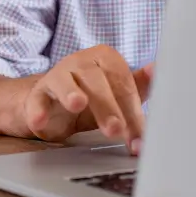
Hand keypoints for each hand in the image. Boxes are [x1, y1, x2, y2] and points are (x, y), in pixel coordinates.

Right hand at [21, 47, 153, 153]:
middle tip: (116, 130)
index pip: (123, 82)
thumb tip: (159, 70)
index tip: (139, 138)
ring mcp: (57, 75)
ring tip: (77, 104)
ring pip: (65, 82)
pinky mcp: (37, 92)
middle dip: (107, 107)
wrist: (53, 103)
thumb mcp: (117, 92)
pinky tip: (40, 121)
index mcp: (105, 58)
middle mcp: (80, 61)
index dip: (132, 111)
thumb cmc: (91, 95)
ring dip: (71, 93)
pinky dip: (37, 110)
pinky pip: (37, 98)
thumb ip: (138, 85)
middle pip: (96, 80)